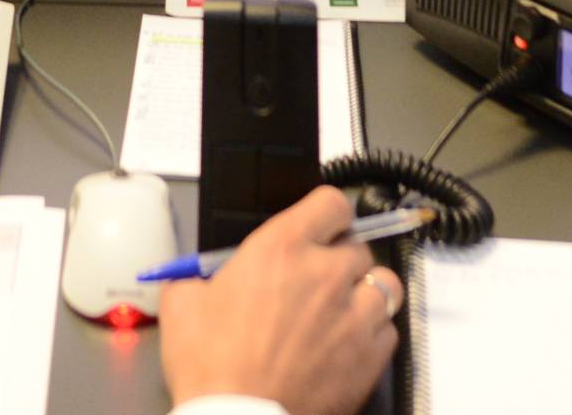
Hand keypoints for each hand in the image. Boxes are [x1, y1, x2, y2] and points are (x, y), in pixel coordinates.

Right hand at [158, 187, 401, 414]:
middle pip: (359, 245)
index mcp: (281, 248)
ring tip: (343, 308)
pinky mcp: (369, 354)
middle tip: (318, 279)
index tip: (322, 224)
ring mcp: (353, 314)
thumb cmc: (213, 368)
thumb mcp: (183, 305)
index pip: (331, 203)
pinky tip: (349, 343)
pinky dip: (373, 333)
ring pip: (385, 283)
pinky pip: (388, 329)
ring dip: (365, 292)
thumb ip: (198, 278)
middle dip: (340, 258)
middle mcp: (325, 273)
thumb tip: (199, 279)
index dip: (327, 213)